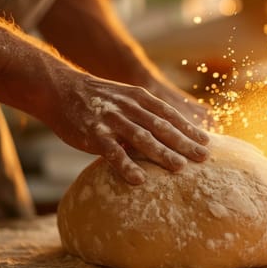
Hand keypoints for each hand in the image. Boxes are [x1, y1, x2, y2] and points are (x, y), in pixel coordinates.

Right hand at [47, 73, 209, 184]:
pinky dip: (126, 165)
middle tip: (203, 157)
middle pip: (162, 127)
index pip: (170, 114)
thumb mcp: (125, 98)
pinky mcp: (93, 133)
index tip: (207, 142)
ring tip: (180, 167)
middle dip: (184, 143)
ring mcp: (111, 120)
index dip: (189, 128)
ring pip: (141, 138)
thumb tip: (170, 134)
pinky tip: (139, 180)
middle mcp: (129, 107)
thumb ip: (146, 113)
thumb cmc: (98, 99)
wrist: (59, 88)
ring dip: (162, 153)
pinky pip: (112, 152)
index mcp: (140, 98)